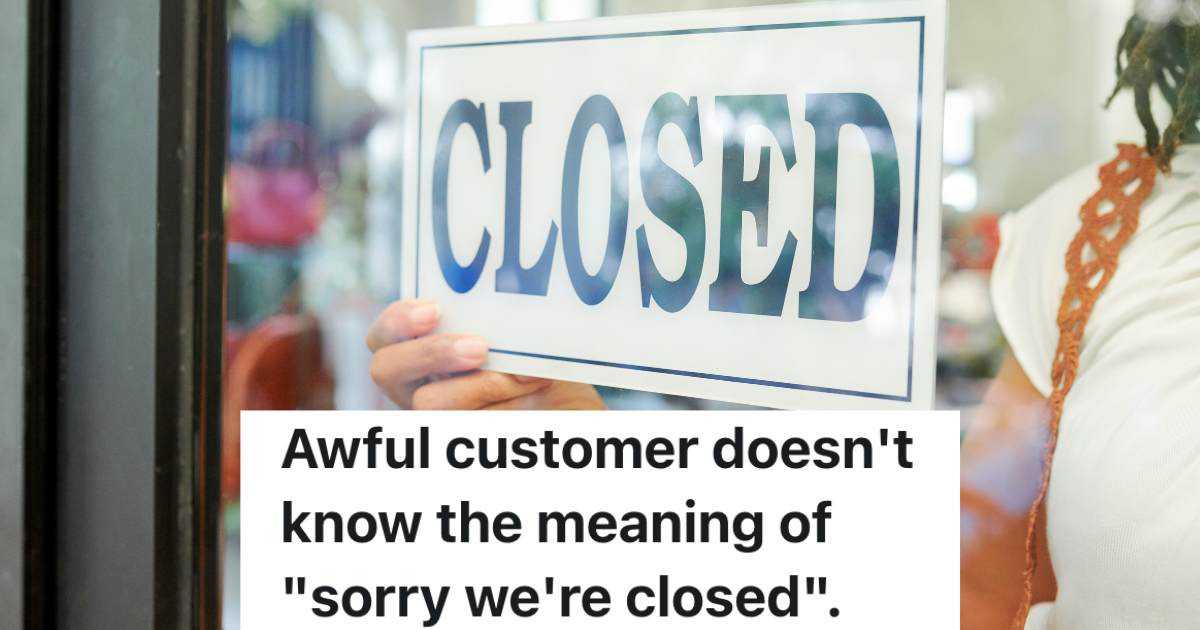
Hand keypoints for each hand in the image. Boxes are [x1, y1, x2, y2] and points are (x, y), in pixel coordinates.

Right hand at [367, 299, 605, 409]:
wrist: (572, 413)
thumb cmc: (541, 369)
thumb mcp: (521, 342)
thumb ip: (500, 323)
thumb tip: (509, 292)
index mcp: (421, 356)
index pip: (382, 337)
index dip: (397, 320)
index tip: (435, 309)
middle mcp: (416, 389)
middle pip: (385, 370)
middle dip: (431, 352)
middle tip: (479, 347)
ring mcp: (437, 418)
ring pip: (429, 404)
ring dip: (482, 384)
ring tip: (529, 378)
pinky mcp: (462, 437)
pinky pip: (471, 426)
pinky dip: (506, 410)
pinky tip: (534, 399)